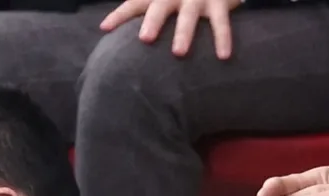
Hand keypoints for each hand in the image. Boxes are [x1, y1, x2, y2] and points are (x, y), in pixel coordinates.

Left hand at [100, 0, 241, 59]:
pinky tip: (223, 56)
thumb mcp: (158, 1)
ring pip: (189, 16)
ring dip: (183, 33)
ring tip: (178, 53)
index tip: (105, 28)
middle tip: (145, 38)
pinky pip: (220, 23)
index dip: (119, 15)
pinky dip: (223, 39)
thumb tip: (107, 32)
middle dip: (153, 22)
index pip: (134, 4)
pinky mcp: (219, 3)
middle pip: (159, 8)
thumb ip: (139, 15)